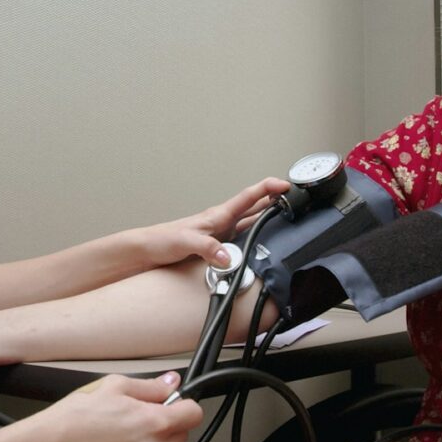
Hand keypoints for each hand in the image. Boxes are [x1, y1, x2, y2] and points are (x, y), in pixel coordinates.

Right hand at [16, 372, 202, 441]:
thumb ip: (150, 386)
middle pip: (182, 434)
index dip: (183, 404)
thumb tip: (171, 382)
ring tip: (130, 437)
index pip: (194, 413)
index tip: (173, 404)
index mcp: (155, 423)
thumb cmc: (77, 418)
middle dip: (167, 424)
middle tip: (140, 419)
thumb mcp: (114, 387)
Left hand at [134, 177, 288, 269]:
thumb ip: (207, 248)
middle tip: (296, 198)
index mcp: (217, 215)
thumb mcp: (184, 242)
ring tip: (287, 215)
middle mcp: (221, 222)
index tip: (286, 185)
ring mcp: (220, 234)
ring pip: (251, 221)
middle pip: (254, 206)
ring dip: (268, 216)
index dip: (268, 188)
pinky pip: (243, 238)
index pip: (248, 196)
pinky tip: (263, 244)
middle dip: (275, 199)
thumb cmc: (161, 241)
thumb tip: (228, 257)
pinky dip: (257, 237)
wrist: (145, 251)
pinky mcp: (217, 246)